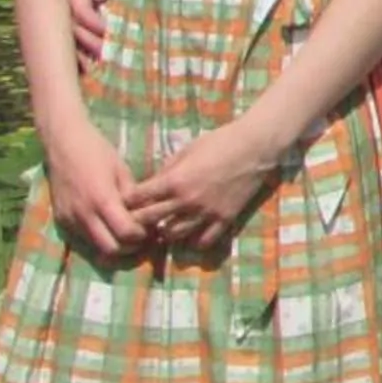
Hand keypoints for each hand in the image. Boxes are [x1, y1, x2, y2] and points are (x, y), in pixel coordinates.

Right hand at [42, 119, 145, 261]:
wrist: (62, 142)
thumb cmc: (96, 151)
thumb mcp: (121, 170)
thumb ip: (132, 196)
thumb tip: (146, 216)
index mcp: (102, 200)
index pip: (126, 233)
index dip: (142, 236)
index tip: (150, 229)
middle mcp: (83, 214)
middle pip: (111, 249)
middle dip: (129, 248)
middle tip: (141, 238)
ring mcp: (69, 219)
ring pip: (95, 248)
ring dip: (113, 246)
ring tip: (126, 235)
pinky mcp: (61, 219)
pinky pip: (83, 239)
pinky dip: (98, 239)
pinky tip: (108, 228)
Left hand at [124, 121, 281, 253]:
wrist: (255, 147)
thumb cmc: (219, 142)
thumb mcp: (187, 150)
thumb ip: (167, 170)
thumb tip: (151, 185)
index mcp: (175, 180)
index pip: (138, 197)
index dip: (128, 200)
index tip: (126, 202)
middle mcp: (187, 200)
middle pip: (149, 219)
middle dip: (138, 220)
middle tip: (137, 220)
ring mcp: (206, 212)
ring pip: (173, 235)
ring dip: (164, 232)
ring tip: (163, 227)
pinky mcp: (224, 219)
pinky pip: (203, 241)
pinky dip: (193, 240)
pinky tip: (191, 233)